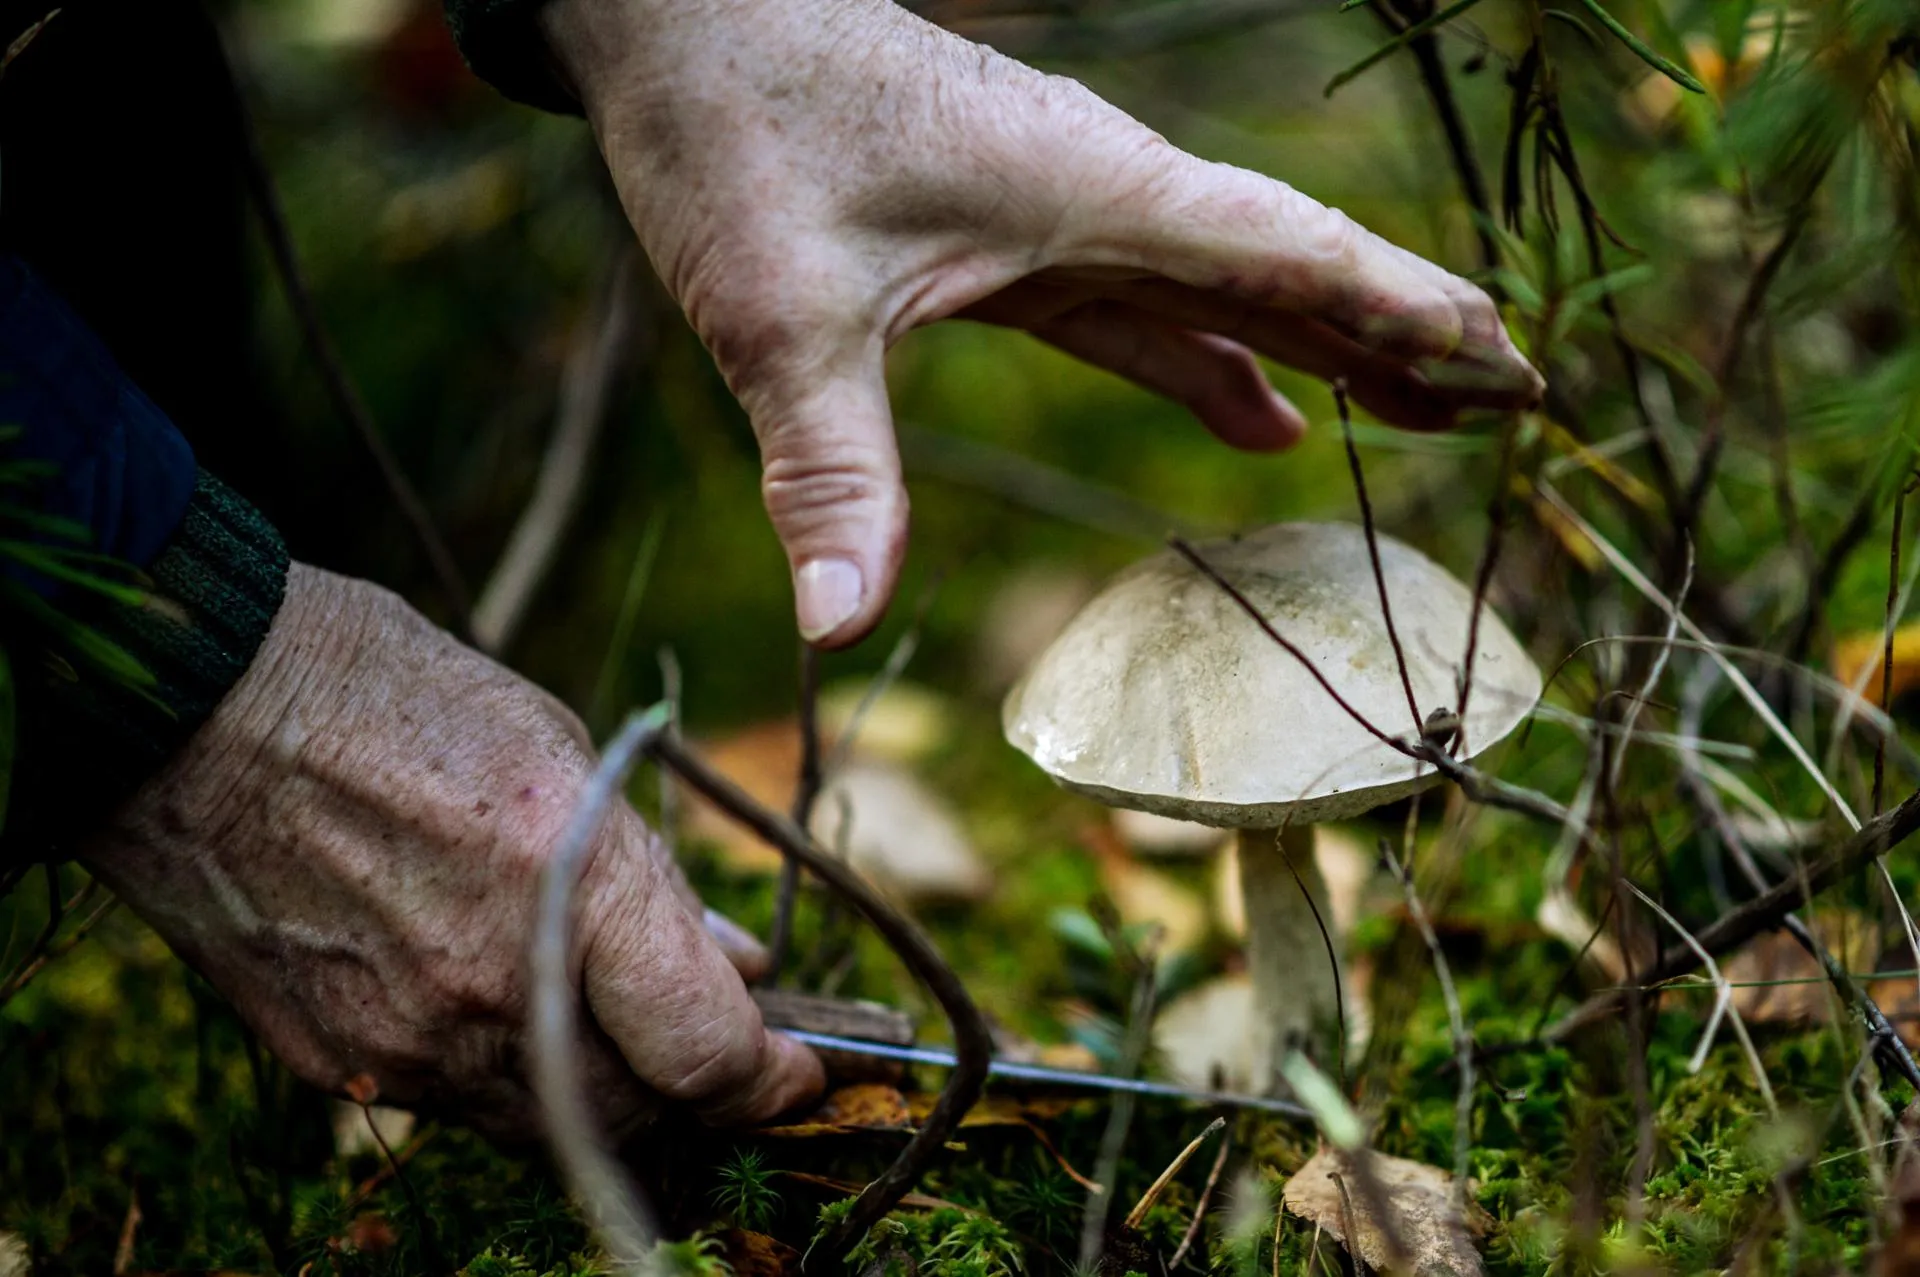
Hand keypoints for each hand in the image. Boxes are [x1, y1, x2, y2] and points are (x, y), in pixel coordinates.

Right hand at [79, 563, 823, 1138]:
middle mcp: (489, 984)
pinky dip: (511, 1076)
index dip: (774, 1081)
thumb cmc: (393, 695)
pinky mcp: (333, 1061)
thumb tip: (730, 963)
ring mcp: (402, 1039)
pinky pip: (456, 1104)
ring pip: (546, 1127)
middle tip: (723, 1056)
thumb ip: (652, 880)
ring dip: (606, 1092)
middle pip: (636, 1117)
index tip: (801, 1072)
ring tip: (621, 1027)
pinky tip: (514, 1011)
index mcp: (565, 880)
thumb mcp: (564, 751)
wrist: (193, 707)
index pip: (707, 1053)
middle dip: (697, 1096)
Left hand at [539, 0, 1542, 647]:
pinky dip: (1212, 359)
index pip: (1298, 260)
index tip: (1516, 368)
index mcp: (1098, 195)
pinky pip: (1146, 304)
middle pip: (1296, 272)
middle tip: (1517, 405)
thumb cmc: (740, 129)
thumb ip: (829, 473)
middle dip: (1408, 339)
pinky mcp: (1011, 232)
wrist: (675, 14)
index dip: (1413, 317)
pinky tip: (1259, 412)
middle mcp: (1106, 195)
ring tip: (1425, 413)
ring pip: (1230, 288)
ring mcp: (1063, 210)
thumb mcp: (783, 313)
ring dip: (1326, 351)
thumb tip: (836, 633)